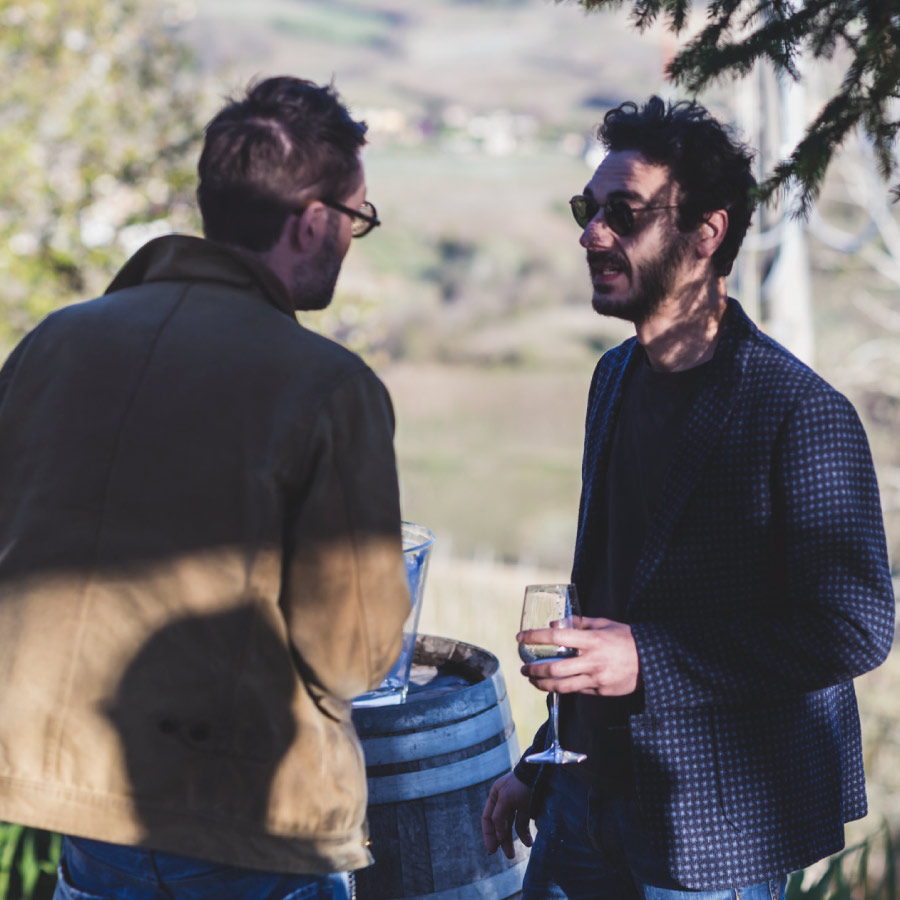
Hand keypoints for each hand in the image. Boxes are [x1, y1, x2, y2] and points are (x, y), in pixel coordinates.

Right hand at [481, 772, 532, 858]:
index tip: (492, 849)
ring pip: (512, 826)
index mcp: (495, 795)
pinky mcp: (528, 807)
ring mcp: (517, 804)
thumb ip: (499, 817)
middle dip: (502, 840)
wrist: (540, 773)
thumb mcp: (506, 798)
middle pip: (500, 824)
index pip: (488, 818)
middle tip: (507, 855)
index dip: (488, 834)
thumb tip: (499, 837)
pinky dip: (525, 834)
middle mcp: (504, 800)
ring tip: (515, 854)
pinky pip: (523, 823)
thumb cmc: (520, 784)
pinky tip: (529, 842)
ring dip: (513, 840)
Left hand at [518, 616, 639, 695]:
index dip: (535, 637)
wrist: (651, 661)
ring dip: (543, 684)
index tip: (521, 637)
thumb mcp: (603, 624)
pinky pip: (577, 690)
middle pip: (555, 668)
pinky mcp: (601, 691)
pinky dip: (562, 688)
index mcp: (592, 640)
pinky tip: (553, 685)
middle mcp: (592, 661)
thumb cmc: (625, 638)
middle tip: (523, 668)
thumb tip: (554, 625)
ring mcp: (596, 678)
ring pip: (562, 686)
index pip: (556, 638)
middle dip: (534, 669)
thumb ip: (578, 623)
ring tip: (532, 680)